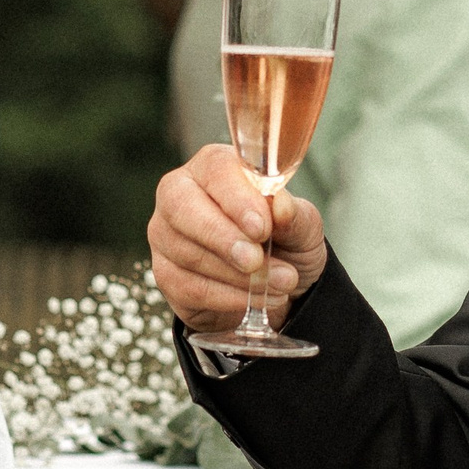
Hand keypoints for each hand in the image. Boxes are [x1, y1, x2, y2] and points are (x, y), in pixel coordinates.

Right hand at [149, 145, 326, 334]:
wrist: (276, 288)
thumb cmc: (285, 242)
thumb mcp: (302, 228)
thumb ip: (294, 215)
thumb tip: (281, 206)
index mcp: (214, 168)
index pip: (215, 170)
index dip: (237, 199)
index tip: (262, 227)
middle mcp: (180, 194)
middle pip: (181, 206)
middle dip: (222, 237)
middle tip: (256, 260)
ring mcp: (165, 235)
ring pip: (188, 253)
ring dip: (236, 275)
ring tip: (279, 284)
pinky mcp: (165, 274)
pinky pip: (190, 287)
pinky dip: (227, 297)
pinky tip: (254, 301)